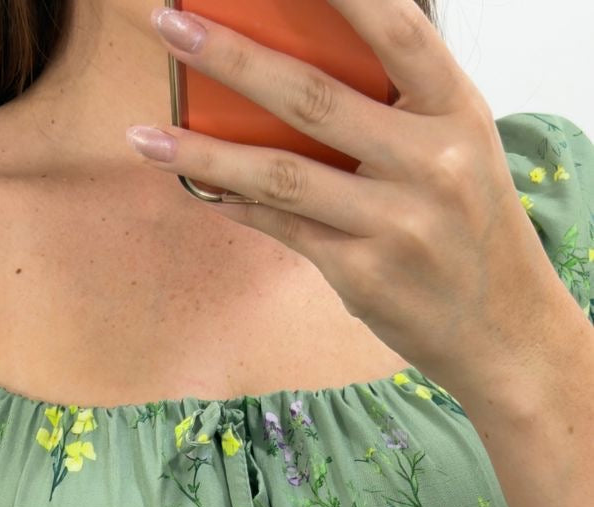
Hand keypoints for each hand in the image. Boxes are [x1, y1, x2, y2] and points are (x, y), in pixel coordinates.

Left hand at [127, 0, 560, 397]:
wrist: (505, 331)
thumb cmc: (471, 229)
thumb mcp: (459, 149)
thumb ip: (398, 109)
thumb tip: (293, 73)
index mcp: (457, 111)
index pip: (396, 30)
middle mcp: (430, 162)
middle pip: (313, 96)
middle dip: (232, 56)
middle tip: (171, 25)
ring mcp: (395, 223)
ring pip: (280, 174)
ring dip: (205, 149)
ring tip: (145, 133)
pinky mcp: (364, 275)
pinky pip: (283, 228)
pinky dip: (236, 204)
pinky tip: (198, 185)